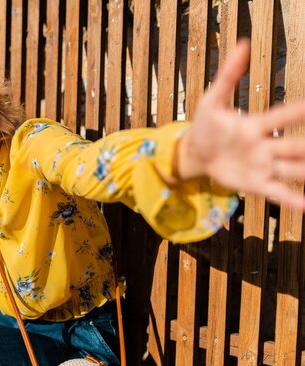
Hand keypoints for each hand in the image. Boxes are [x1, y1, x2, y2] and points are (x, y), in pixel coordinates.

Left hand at [178, 39, 304, 209]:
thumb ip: (228, 76)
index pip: (280, 117)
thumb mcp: (212, 101)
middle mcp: (263, 146)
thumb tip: (242, 45)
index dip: (298, 112)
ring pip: (291, 168)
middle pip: (293, 146)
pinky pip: (276, 191)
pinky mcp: (254, 183)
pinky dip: (291, 198)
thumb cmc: (206, 125)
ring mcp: (261, 165)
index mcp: (254, 125)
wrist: (194, 153)